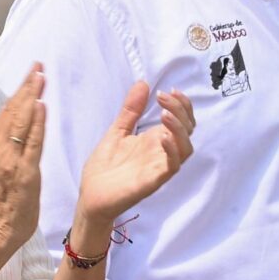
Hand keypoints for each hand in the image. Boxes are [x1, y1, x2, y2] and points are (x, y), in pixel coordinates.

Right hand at [0, 66, 46, 252]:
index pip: (8, 110)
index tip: (32, 71)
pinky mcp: (24, 172)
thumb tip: (16, 120)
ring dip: (32, 96)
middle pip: (14, 110)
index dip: (20, 89)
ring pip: (21, 122)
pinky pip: (31, 143)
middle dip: (27, 85)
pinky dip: (37, 123)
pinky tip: (42, 105)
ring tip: (41, 76)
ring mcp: (10, 160)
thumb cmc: (3, 200)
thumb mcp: (1, 165)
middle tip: (38, 65)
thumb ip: (8, 143)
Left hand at [73, 82, 193, 244]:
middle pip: (188, 130)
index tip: (168, 91)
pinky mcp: (153, 182)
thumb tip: (143, 83)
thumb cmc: (104, 168)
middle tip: (162, 97)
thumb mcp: (117, 131)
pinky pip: (172, 167)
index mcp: (156, 140)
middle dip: (181, 110)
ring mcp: (159, 167)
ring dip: (180, 128)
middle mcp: (162, 153)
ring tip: (164, 114)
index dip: (182, 104)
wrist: (90, 196)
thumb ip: (131, 110)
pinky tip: (161, 137)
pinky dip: (172, 151)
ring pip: (186, 148)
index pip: (183, 120)